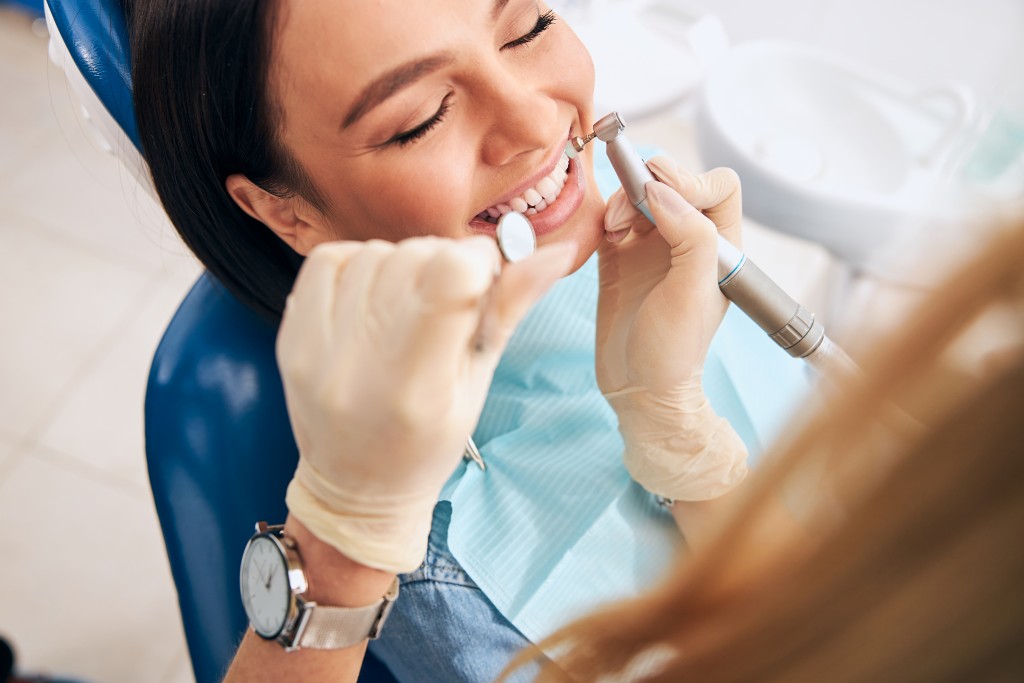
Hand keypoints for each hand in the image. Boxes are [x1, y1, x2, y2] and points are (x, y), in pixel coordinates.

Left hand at [278, 236, 576, 572]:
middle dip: (442, 261)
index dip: (477, 260)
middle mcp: (361, 367)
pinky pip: (327, 260)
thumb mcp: (478, 383)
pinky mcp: (289, 338)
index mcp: (418, 386)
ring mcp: (316, 352)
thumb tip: (555, 253)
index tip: (482, 278)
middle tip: (447, 298)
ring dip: (400, 264)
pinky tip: (372, 295)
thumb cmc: (428, 442)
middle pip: (412, 256)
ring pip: (373, 253)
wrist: (355, 489)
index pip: (449, 274)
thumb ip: (509, 309)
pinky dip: (357, 265)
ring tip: (409, 303)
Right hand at [596, 159, 747, 500]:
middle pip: (671, 182)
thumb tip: (660, 189)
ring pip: (637, 194)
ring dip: (621, 200)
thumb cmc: (676, 349)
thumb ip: (690, 234)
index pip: (717, 185)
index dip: (691, 180)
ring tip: (612, 229)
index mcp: (720, 244)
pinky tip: (603, 235)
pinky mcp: (619, 255)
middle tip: (628, 211)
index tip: (663, 199)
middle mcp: (688, 238)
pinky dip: (603, 216)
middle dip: (647, 185)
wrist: (638, 386)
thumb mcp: (694, 292)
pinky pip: (610, 216)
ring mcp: (651, 246)